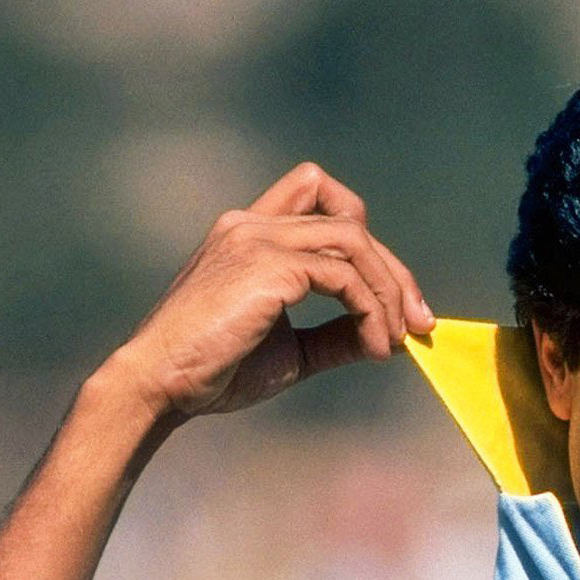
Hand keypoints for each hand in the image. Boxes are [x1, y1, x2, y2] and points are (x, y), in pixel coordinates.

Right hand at [109, 162, 434, 417]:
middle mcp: (252, 224)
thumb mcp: (291, 351)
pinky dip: (371, 311)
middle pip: (350, 217)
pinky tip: (374, 348)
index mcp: (250, 233)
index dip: (364, 234)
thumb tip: (393, 336)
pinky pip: (345, 276)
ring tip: (397, 339)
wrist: (161, 386)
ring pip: (354, 239)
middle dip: (393, 271)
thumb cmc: (216, 372)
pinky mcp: (267, 265)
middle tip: (419, 323)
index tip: (389, 293)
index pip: (319, 192)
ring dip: (389, 291)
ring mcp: (257, 238)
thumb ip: (338, 336)